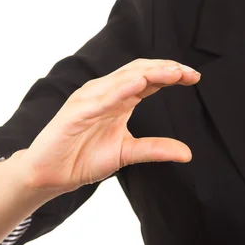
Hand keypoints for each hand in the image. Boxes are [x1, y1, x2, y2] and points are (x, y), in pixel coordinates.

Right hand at [16, 59, 200, 191]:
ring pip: (122, 79)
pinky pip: (101, 98)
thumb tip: (188, 153)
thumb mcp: (127, 153)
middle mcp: (105, 93)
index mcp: (118, 99)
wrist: (50, 174)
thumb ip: (155, 148)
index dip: (171, 75)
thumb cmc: (83, 158)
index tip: (195, 77)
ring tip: (172, 72)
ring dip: (149, 73)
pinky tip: (138, 85)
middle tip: (189, 72)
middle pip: (139, 71)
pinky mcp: (75, 111)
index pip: (148, 79)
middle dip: (165, 69)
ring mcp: (89, 99)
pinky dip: (120, 89)